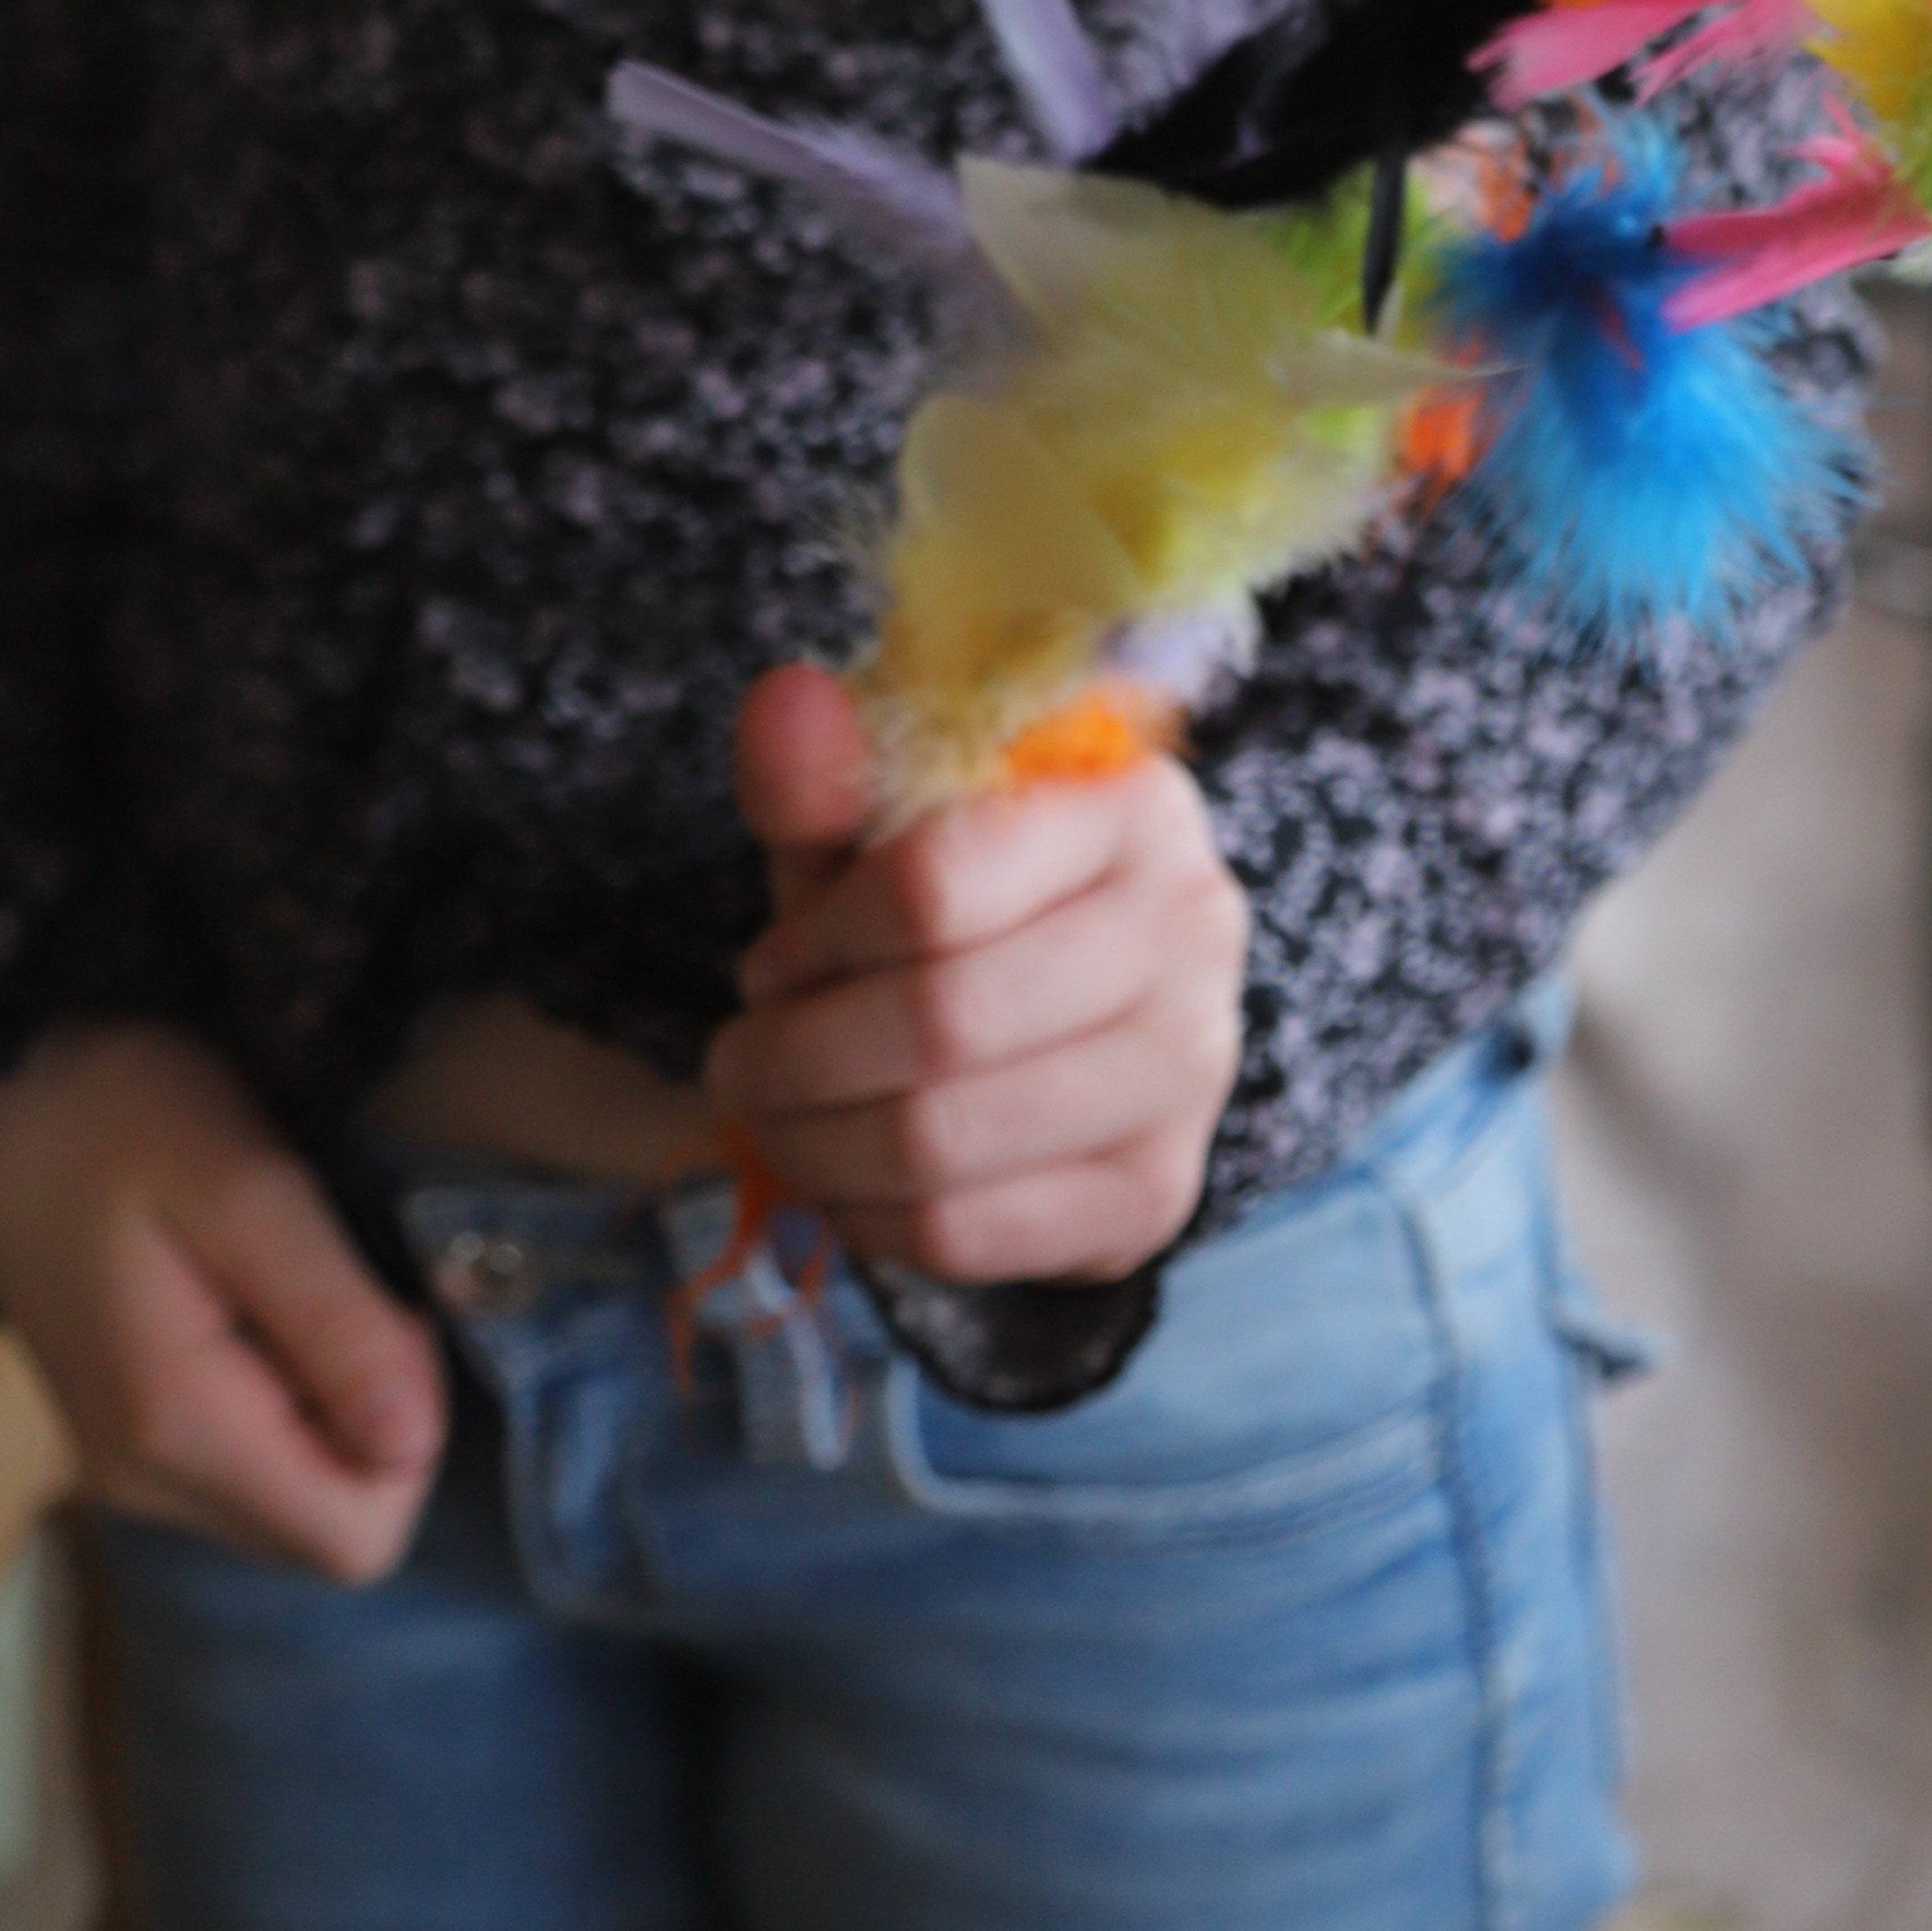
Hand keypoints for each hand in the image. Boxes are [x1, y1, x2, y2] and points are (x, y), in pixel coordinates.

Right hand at [0, 1021, 445, 1584]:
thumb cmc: (118, 1112)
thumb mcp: (245, 1187)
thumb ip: (332, 1321)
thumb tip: (414, 1443)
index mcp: (174, 1432)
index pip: (357, 1539)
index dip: (413, 1434)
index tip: (390, 1311)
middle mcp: (145, 1484)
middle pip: (329, 1530)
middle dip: (381, 1422)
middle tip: (351, 1289)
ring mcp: (129, 1469)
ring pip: (294, 1502)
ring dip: (335, 1406)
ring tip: (299, 1283)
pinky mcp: (128, 1438)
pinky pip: (250, 1466)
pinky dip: (289, 1398)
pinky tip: (262, 1300)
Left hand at [709, 664, 1248, 1285]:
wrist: (1072, 1016)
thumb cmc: (960, 905)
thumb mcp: (886, 831)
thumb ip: (824, 774)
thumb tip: (781, 696)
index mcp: (1133, 804)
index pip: (938, 883)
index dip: (818, 939)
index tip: (771, 964)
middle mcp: (1191, 930)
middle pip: (942, 1022)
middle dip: (795, 1055)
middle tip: (740, 1059)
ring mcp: (1190, 1072)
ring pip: (945, 1139)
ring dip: (813, 1143)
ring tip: (775, 1118)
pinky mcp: (1157, 1191)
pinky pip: (970, 1234)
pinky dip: (869, 1219)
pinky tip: (846, 1180)